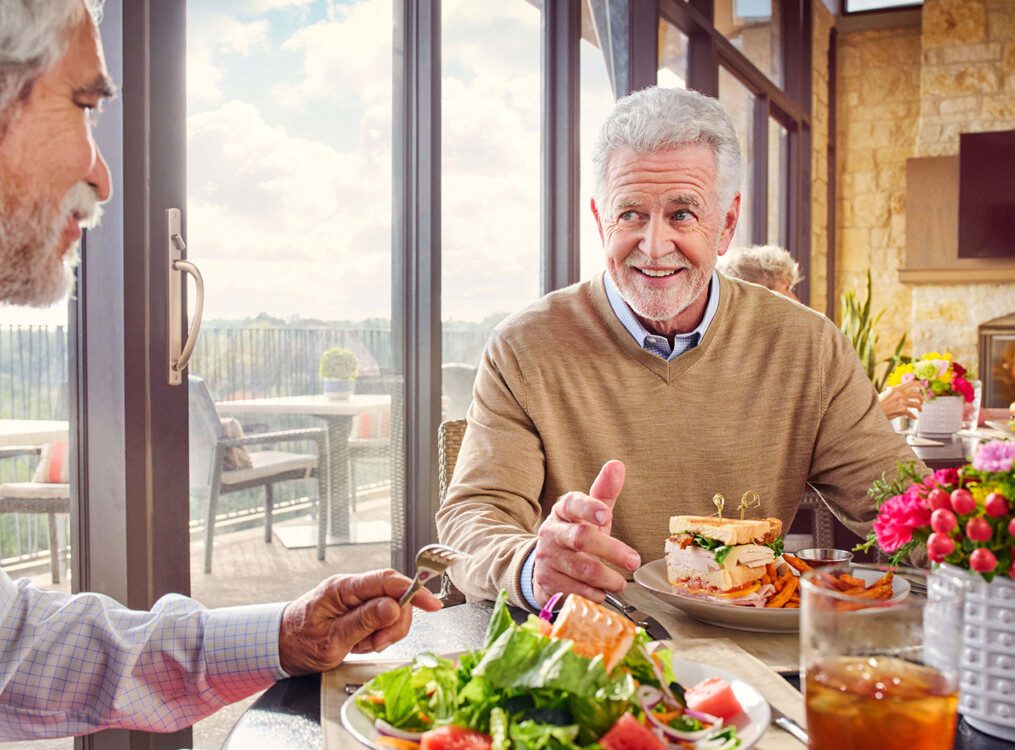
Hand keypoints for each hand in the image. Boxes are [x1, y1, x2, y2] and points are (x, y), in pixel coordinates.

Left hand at [278, 568, 441, 675]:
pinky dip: (377, 636)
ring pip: (391, 610)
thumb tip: (393, 607)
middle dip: (395, 623)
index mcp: (343, 588)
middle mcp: (351, 589)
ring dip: (385, 632)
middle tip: (378, 643)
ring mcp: (355, 599)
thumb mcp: (331, 639)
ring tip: (363, 645)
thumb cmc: (298, 642)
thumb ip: (363, 621)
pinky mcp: (358, 610)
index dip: (413, 590)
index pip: (386, 581)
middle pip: (394, 596)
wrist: (279, 647)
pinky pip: (381, 620)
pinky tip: (361, 644)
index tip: (432, 604)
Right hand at [531, 460, 640, 606]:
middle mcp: (552, 532)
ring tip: (620, 583)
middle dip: (611, 550)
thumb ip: (604, 491)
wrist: (547, 566)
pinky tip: (601, 592)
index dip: (589, 508)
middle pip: (581, 538)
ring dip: (606, 578)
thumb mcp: (591, 514)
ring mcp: (548, 557)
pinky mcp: (547, 582)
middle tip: (634, 560)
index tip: (606, 515)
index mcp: (563, 511)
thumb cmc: (577, 536)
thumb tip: (617, 465)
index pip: (573, 504)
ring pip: (581, 568)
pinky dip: (593, 593)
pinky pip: (574, 589)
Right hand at [879, 383, 924, 419]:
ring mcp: (902, 402)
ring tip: (919, 410)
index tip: (922, 386)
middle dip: (921, 399)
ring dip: (920, 408)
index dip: (919, 384)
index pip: (910, 383)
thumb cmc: (877, 404)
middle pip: (917, 394)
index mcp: (896, 389)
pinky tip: (914, 418)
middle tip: (921, 401)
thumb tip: (898, 390)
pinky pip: (912, 414)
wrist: (872, 411)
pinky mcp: (902, 410)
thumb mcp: (885, 394)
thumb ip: (893, 391)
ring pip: (917, 404)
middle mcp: (900, 394)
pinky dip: (914, 417)